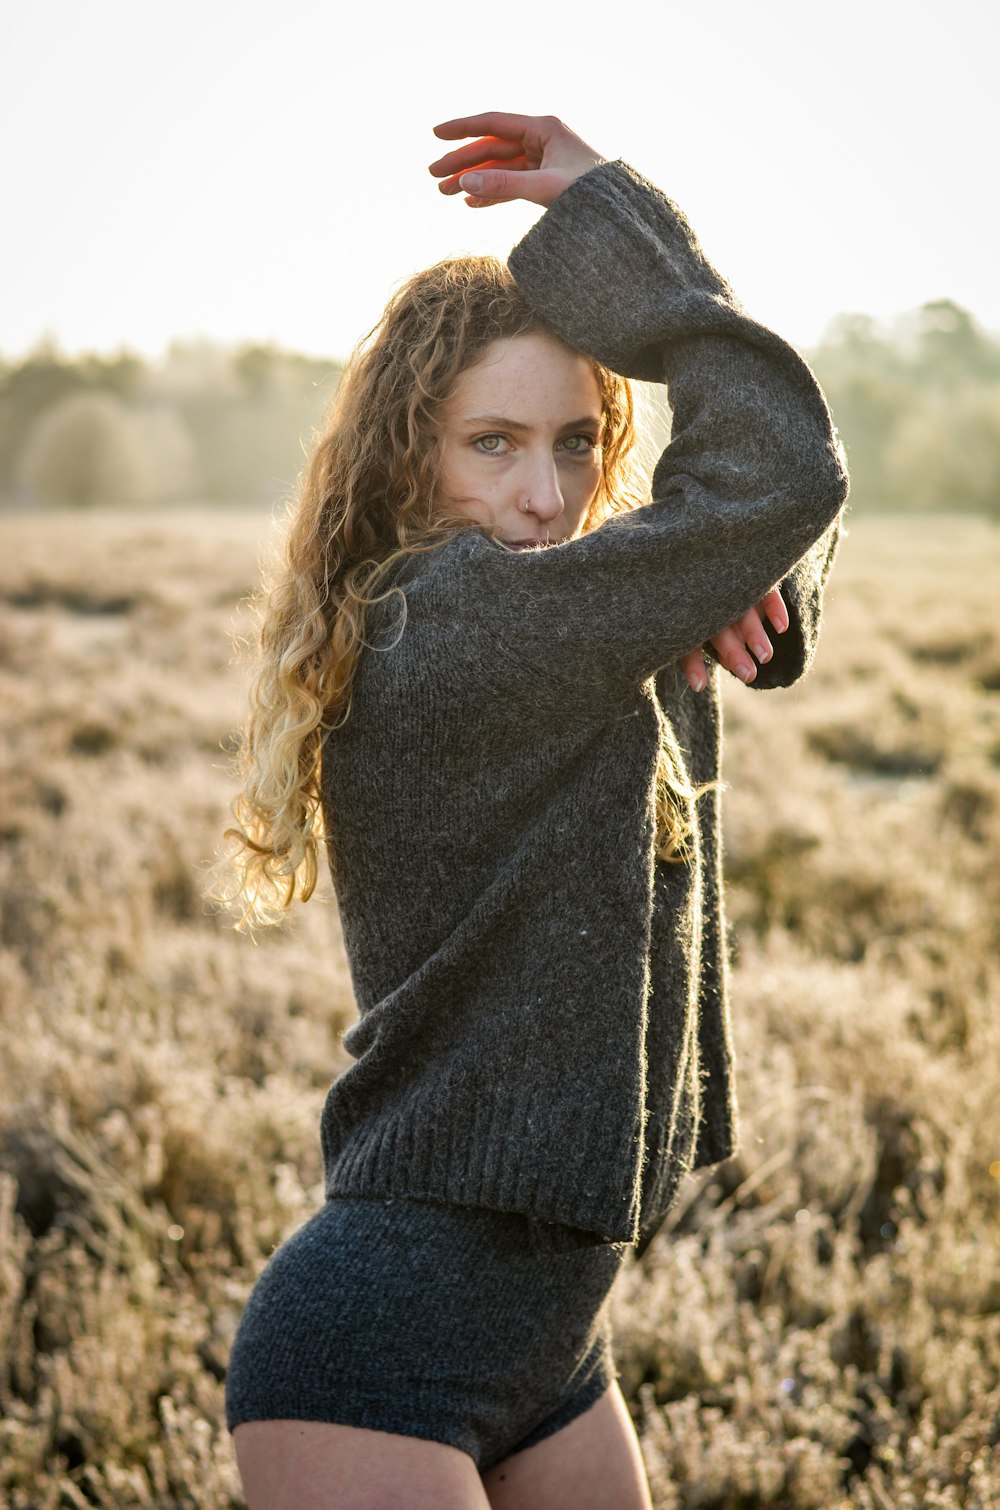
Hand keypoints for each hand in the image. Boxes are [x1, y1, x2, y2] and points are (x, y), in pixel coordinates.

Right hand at [429, 112, 605, 208]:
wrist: (621, 214)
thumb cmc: (592, 195)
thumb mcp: (545, 188)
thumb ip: (505, 185)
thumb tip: (466, 181)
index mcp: (544, 128)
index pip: (494, 124)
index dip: (463, 129)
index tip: (436, 134)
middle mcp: (541, 140)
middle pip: (492, 147)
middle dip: (462, 161)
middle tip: (433, 175)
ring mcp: (542, 161)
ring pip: (499, 167)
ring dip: (473, 178)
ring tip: (445, 193)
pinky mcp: (545, 182)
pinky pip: (511, 184)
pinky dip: (491, 192)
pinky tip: (471, 201)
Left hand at [681, 588, 788, 691]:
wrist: (735, 570)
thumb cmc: (721, 613)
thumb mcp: (715, 634)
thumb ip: (721, 651)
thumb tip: (730, 666)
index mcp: (694, 620)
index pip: (690, 642)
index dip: (693, 664)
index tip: (699, 685)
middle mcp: (711, 604)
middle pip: (719, 629)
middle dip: (733, 652)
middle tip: (748, 675)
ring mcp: (733, 589)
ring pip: (741, 612)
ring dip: (754, 634)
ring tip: (765, 656)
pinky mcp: (754, 580)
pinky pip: (764, 593)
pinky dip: (773, 608)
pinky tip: (781, 627)